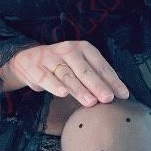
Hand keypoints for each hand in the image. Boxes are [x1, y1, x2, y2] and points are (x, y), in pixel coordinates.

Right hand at [9, 40, 129, 105]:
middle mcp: (68, 50)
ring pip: (67, 75)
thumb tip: (117, 94)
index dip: (112, 80)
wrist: (28, 60)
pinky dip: (54, 85)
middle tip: (108, 99)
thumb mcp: (79, 66)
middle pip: (85, 70)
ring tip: (90, 102)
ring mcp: (51, 59)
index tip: (123, 95)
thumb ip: (96, 77)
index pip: (101, 65)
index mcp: (83, 49)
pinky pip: (46, 78)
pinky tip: (63, 93)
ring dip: (79, 89)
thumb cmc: (62, 66)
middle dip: (98, 85)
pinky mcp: (36, 68)